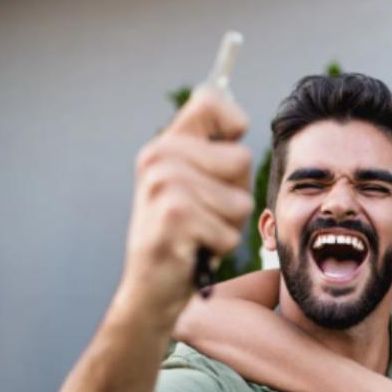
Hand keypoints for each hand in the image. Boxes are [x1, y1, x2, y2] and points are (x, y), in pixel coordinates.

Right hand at [118, 87, 253, 325]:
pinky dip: (220, 247)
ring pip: (240, 200)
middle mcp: (158, 157)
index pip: (211, 100)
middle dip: (236, 195)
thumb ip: (211, 154)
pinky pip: (230, 230)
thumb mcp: (193, 188)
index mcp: (164, 146)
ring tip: (198, 234)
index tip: (226, 156)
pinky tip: (193, 251)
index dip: (234, 123)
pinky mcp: (174, 215)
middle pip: (241, 159)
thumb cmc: (183, 240)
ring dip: (228, 226)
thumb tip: (238, 117)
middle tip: (203, 216)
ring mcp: (163, 184)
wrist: (150, 291)